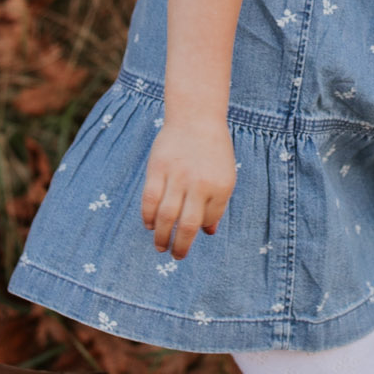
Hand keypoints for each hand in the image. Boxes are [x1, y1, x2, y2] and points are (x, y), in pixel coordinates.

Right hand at [140, 115, 235, 259]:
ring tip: (161, 247)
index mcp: (220, 186)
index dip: (201, 228)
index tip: (193, 232)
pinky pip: (150, 199)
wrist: (196, 117)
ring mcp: (177, 176)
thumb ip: (217, 204)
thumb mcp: (225, 176)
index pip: (208, 219)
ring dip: (162, 236)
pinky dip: (148, 216)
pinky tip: (150, 224)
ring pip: (166, 215)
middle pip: (187, 224)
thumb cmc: (212, 152)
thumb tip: (208, 233)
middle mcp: (199, 183)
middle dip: (181, 246)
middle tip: (176, 256)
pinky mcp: (158, 169)